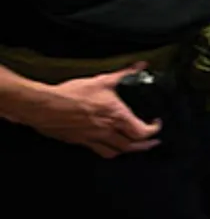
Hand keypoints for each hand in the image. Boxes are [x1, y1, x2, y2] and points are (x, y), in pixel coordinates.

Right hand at [32, 64, 162, 158]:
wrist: (45, 106)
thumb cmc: (72, 94)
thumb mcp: (102, 80)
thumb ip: (125, 74)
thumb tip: (140, 66)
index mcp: (117, 116)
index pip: (142, 131)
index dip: (153, 130)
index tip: (156, 124)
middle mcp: (108, 131)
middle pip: (133, 146)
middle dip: (146, 145)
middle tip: (152, 142)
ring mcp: (94, 138)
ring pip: (118, 151)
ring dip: (130, 150)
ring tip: (135, 146)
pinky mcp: (82, 142)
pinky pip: (100, 152)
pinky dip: (110, 152)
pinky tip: (111, 147)